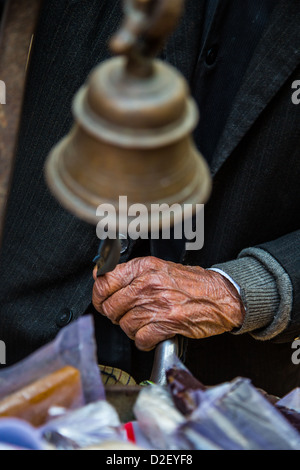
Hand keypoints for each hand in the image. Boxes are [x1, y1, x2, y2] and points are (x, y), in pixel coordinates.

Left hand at [92, 256, 244, 350]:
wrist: (220, 295)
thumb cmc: (191, 283)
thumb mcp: (159, 268)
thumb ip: (130, 273)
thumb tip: (100, 277)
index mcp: (144, 267)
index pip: (104, 281)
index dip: (99, 296)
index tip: (102, 301)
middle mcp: (148, 283)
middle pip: (111, 307)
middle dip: (117, 316)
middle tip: (128, 315)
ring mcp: (158, 303)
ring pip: (125, 325)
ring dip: (133, 330)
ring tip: (146, 324)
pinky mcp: (168, 322)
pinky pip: (141, 339)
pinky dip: (144, 342)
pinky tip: (153, 335)